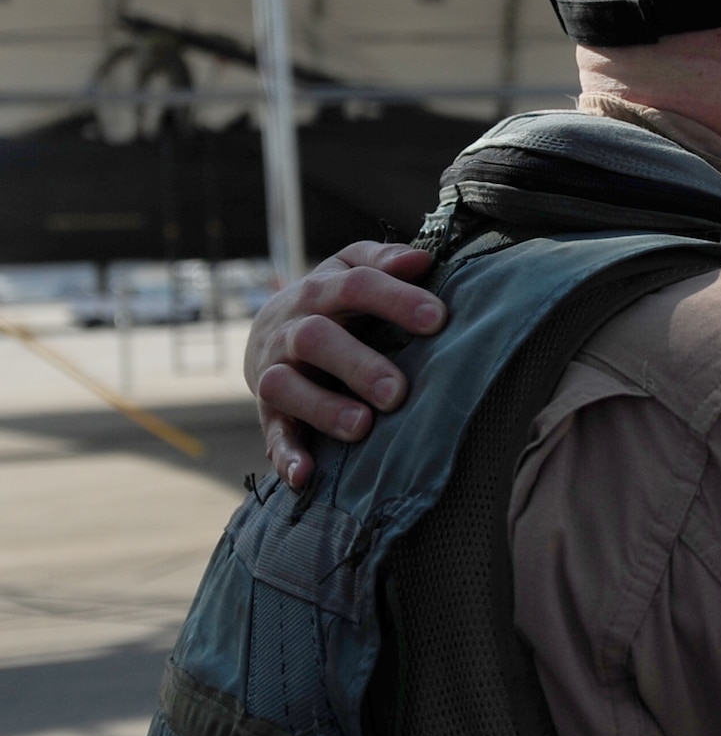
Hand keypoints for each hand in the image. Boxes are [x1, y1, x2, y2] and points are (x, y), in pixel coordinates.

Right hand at [246, 242, 444, 487]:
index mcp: (321, 291)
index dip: (396, 299)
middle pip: (316, 339)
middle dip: (358, 364)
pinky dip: (285, 455)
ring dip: (322, 408)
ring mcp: (275, 371)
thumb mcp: (351, 269)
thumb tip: (422, 259)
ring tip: (363, 427)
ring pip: (285, 386)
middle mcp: (292, 329)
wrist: (268, 329)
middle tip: (398, 391)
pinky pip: (271, 433)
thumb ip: (383, 262)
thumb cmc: (333, 299)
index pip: (356, 286)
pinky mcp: (268, 412)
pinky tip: (306, 476)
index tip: (439, 319)